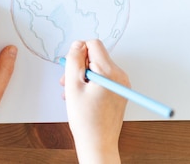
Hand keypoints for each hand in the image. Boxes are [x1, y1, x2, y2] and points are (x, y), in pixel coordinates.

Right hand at [62, 40, 128, 163]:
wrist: (98, 144)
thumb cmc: (86, 120)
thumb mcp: (73, 86)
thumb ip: (74, 61)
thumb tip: (77, 44)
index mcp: (110, 71)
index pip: (94, 44)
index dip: (79, 52)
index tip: (71, 67)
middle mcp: (120, 75)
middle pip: (96, 56)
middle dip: (80, 66)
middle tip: (67, 82)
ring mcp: (122, 84)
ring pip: (99, 68)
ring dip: (83, 76)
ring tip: (73, 92)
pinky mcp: (120, 91)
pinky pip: (104, 78)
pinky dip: (92, 83)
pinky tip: (82, 97)